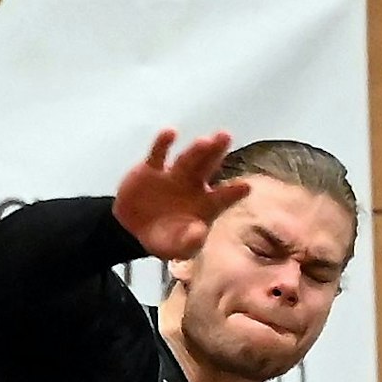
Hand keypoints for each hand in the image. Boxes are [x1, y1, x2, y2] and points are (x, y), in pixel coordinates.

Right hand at [112, 130, 252, 260]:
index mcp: (207, 204)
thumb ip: (189, 242)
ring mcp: (174, 174)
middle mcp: (194, 184)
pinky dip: (163, 143)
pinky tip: (170, 132)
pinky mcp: (152, 168)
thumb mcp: (177, 248)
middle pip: (208, 166)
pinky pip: (159, 153)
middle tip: (226, 136)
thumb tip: (199, 232)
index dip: (234, 191)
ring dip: (196, 149)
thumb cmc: (165, 239)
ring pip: (188, 158)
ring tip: (205, 141)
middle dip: (217, 153)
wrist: (134, 230)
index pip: (224, 196)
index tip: (246, 187)